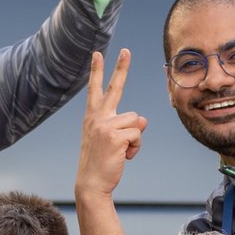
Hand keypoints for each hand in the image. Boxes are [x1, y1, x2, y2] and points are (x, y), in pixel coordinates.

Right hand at [76, 49, 145, 201]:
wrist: (91, 184)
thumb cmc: (101, 163)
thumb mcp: (113, 141)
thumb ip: (126, 127)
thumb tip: (143, 120)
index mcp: (92, 117)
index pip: (95, 89)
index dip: (97, 71)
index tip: (97, 54)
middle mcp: (96, 117)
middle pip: (114, 88)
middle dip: (121, 67)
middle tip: (126, 50)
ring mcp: (104, 125)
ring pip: (136, 121)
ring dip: (135, 138)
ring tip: (122, 152)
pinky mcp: (114, 136)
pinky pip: (137, 134)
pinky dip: (136, 148)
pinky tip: (124, 157)